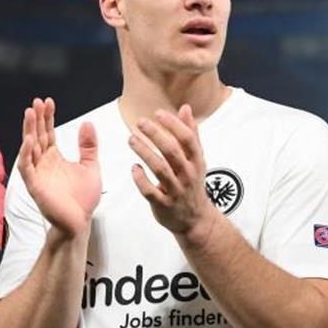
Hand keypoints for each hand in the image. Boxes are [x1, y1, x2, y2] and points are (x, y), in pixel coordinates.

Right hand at [18, 97, 100, 237]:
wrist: (80, 222)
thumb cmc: (83, 198)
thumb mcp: (90, 166)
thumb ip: (88, 146)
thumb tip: (87, 123)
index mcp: (54, 157)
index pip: (48, 133)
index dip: (47, 117)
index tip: (48, 101)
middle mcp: (43, 163)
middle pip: (37, 136)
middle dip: (36, 119)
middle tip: (36, 102)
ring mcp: (37, 174)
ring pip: (29, 148)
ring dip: (28, 130)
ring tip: (30, 113)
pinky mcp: (35, 185)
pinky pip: (27, 167)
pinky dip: (26, 153)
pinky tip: (30, 140)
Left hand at [128, 105, 220, 245]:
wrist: (195, 219)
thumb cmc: (193, 184)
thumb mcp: (196, 159)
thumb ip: (191, 134)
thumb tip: (186, 108)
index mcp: (196, 162)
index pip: (187, 139)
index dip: (173, 125)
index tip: (158, 113)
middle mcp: (187, 175)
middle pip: (172, 152)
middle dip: (156, 135)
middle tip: (140, 123)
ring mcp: (176, 191)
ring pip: (160, 170)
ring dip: (145, 153)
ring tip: (132, 140)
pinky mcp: (163, 204)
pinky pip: (151, 192)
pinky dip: (141, 180)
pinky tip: (134, 168)